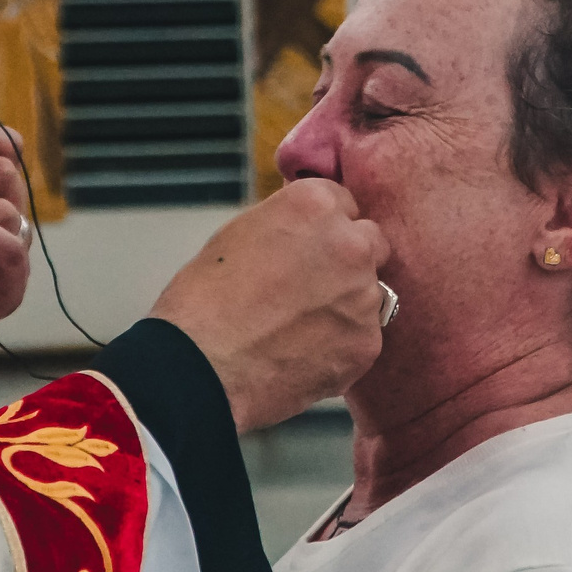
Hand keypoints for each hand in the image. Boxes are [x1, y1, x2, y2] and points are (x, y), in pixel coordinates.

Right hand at [149, 178, 387, 433]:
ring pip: (370, 295)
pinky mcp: (366, 343)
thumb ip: (288, 225)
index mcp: (315, 205)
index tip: (307, 250)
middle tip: (311, 288)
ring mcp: (363, 295)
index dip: (324, 230)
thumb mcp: (241, 234)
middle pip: (371, 245)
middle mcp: (350, 243)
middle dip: (348, 262)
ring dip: (346, 306)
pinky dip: (340, 347)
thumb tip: (308, 231)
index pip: (345, 205)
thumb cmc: (205, 301)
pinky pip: (363, 339)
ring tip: (298, 329)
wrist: (200, 366)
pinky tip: (303, 355)